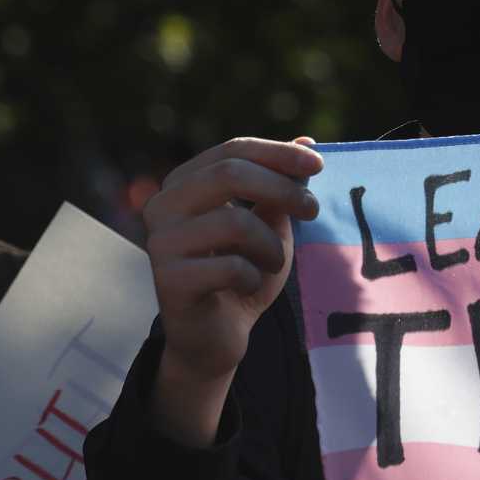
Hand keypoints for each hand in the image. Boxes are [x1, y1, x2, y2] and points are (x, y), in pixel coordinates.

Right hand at [143, 137, 321, 443]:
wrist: (212, 339)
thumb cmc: (240, 275)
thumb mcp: (266, 226)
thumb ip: (279, 187)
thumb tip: (307, 140)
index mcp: (183, 183)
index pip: (232, 150)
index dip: (278, 153)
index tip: (318, 164)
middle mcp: (162, 205)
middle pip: (229, 174)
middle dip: (281, 188)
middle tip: (313, 210)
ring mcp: (160, 243)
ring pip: (233, 221)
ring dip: (270, 244)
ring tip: (273, 262)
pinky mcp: (169, 280)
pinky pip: (229, 266)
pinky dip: (254, 277)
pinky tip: (248, 287)